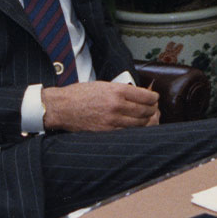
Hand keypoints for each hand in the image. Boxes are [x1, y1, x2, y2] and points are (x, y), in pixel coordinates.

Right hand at [40, 81, 160, 131]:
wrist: (62, 107)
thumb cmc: (81, 94)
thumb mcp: (104, 85)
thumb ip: (122, 90)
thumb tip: (141, 95)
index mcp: (117, 91)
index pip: (146, 96)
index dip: (154, 98)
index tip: (155, 98)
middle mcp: (117, 106)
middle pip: (145, 111)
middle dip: (152, 110)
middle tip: (153, 109)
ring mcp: (112, 120)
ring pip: (139, 124)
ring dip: (146, 121)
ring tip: (147, 118)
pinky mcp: (106, 132)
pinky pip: (127, 132)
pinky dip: (135, 129)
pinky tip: (135, 126)